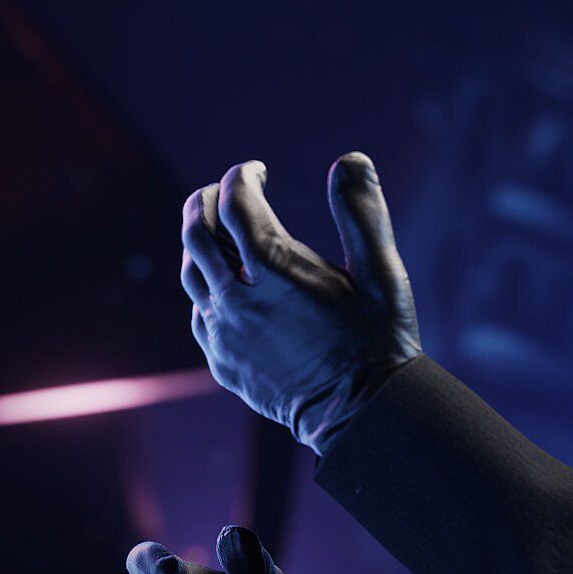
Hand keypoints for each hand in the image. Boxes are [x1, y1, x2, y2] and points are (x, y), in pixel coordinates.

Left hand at [181, 152, 423, 454]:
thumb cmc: (378, 341)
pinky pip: (198, 313)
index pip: (236, 203)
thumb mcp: (383, 272)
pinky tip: (226, 286)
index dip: (242, 177)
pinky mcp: (222, 361)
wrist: (361, 414)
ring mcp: (223, 333)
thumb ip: (362, 212)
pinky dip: (205, 288)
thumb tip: (351, 159)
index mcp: (274, 270)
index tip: (256, 171)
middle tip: (222, 190)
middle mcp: (237, 299)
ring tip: (218, 230)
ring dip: (199, 241)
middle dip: (206, 200)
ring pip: (190, 271)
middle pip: (196, 231)